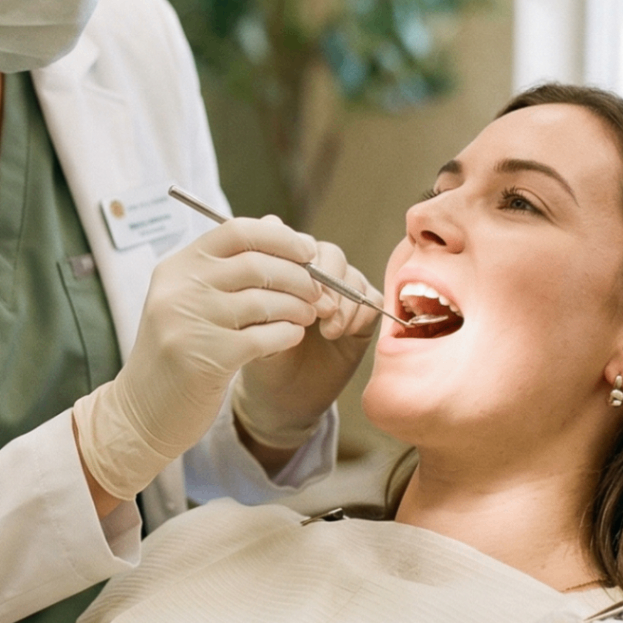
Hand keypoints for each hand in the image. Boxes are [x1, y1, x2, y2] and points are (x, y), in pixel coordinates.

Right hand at [71, 216, 321, 502]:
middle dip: (298, 275)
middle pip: (256, 264)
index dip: (280, 237)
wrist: (141, 411)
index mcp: (176, 267)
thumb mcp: (190, 300)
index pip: (235, 231)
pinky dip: (287, 334)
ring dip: (297, 306)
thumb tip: (277, 223)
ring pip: (264, 300)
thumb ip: (230, 264)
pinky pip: (264, 337)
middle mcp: (179, 289)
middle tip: (317, 290)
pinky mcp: (206, 359)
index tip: (307, 249)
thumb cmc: (176, 351)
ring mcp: (190, 323)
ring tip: (310, 314)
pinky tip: (294, 336)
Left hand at [232, 239, 379, 452]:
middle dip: (326, 277)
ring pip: (352, 277)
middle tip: (316, 306)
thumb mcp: (251, 317)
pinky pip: (371, 302)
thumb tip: (269, 221)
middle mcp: (315, 278)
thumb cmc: (259, 355)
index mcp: (286, 270)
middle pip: (331, 255)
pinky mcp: (361, 319)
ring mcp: (340, 297)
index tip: (291, 277)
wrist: (278, 400)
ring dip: (342, 299)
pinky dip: (357, 314)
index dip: (300, 255)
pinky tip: (337, 333)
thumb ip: (261, 275)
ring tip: (325, 325)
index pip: (299, 243)